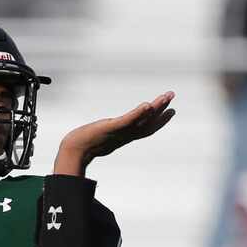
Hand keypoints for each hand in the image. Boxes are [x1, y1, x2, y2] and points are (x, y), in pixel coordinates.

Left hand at [54, 92, 174, 175]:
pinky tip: (146, 105)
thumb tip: (107, 131)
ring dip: (155, 108)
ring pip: (141, 120)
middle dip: (161, 109)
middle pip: (148, 122)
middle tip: (172, 95)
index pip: (146, 128)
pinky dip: (137, 114)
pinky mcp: (110, 128)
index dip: (159, 120)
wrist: (74, 151)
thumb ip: (106, 135)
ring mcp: (119, 132)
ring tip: (166, 96)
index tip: (171, 110)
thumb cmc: (83, 145)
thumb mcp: (99, 138)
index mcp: (124, 136)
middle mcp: (124, 135)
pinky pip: (126, 121)